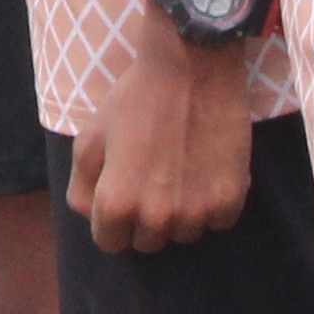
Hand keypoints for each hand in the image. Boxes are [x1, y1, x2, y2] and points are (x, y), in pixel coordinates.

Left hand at [75, 36, 258, 252]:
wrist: (192, 70)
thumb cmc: (135, 100)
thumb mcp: (91, 137)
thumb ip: (83, 186)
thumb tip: (92, 216)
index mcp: (117, 203)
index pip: (110, 243)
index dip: (112, 221)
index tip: (122, 197)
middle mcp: (157, 217)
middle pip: (148, 243)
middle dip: (145, 219)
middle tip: (152, 180)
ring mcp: (197, 212)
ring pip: (184, 234)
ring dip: (181, 213)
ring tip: (180, 172)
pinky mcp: (231, 201)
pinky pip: (217, 221)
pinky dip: (212, 204)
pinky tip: (205, 170)